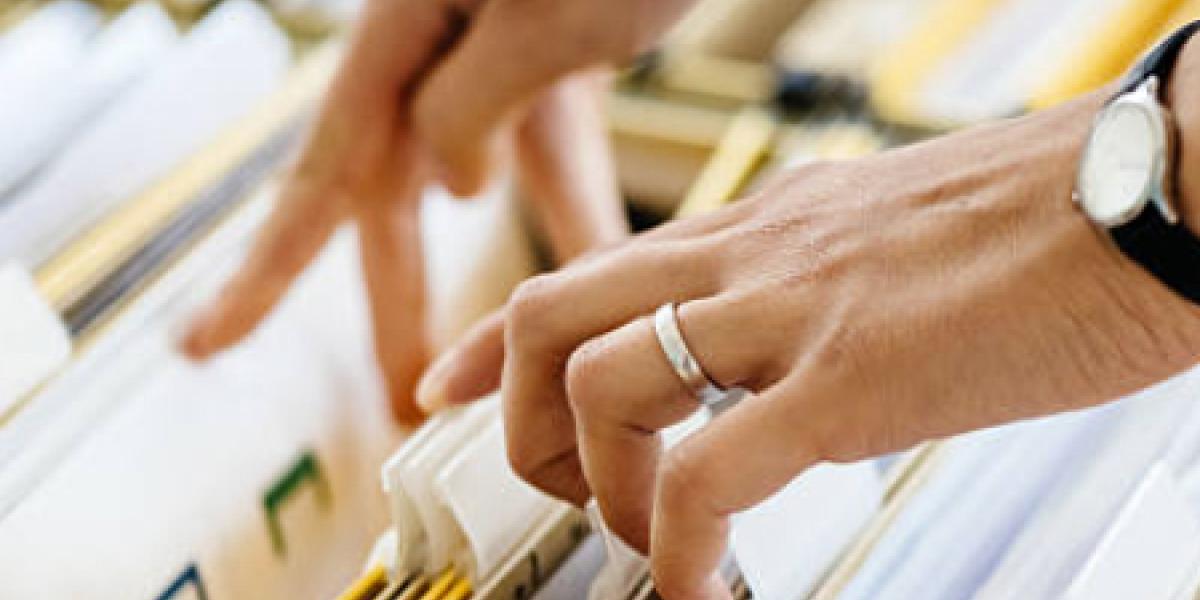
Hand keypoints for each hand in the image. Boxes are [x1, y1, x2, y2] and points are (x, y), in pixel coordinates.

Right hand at [179, 0, 702, 423]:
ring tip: (478, 358)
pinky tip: (598, 267)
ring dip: (488, 267)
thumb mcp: (540, 29)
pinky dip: (576, 212)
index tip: (210, 343)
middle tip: (402, 397)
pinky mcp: (562, 52)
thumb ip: (473, 111)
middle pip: (394, 198)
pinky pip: (557, 151)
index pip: (322, 174)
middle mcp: (439, 47)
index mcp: (402, 34)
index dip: (268, 272)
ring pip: (476, 185)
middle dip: (400, 302)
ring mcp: (500, 51)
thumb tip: (445, 182)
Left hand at [418, 88, 1199, 597]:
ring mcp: (794, 312)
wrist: (1158, 192)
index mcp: (765, 226)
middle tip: (569, 492)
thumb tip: (785, 368)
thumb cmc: (1046, 223)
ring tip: (655, 546)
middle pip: (552, 316)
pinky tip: (703, 591)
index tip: (447, 388)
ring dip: (604, 490)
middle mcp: (755, 256)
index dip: (492, 338)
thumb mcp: (890, 242)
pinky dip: (679, 550)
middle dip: (522, 420)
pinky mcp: (851, 379)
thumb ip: (816, 293)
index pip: (587, 269)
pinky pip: (708, 475)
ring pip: (603, 387)